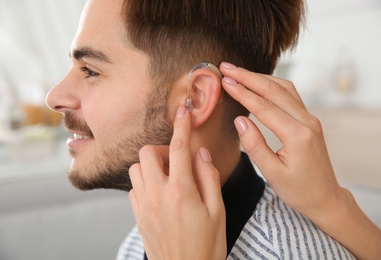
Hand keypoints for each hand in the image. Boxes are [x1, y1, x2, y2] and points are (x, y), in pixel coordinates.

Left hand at [128, 106, 225, 259]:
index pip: (179, 147)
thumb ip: (208, 176)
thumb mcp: (218, 210)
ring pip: (136, 167)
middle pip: (148, 152)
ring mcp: (143, 205)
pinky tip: (160, 191)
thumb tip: (200, 153)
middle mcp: (157, 194)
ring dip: (152, 165)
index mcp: (181, 191)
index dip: (181, 125)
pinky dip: (145, 181)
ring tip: (169, 176)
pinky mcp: (137, 214)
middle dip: (163, 149)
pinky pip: (134, 186)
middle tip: (178, 161)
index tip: (183, 111)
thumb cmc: (206, 245)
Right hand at [219, 62, 380, 258]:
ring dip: (260, 77)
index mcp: (297, 135)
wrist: (324, 197)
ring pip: (284, 88)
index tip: (224, 80)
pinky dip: (272, 85)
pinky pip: (290, 95)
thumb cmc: (298, 190)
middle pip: (274, 90)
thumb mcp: (272, 174)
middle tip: (226, 67)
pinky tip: (259, 83)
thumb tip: (240, 119)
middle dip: (248, 76)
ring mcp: (310, 119)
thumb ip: (254, 145)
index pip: (264, 106)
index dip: (242, 92)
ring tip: (239, 72)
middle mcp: (307, 122)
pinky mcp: (308, 120)